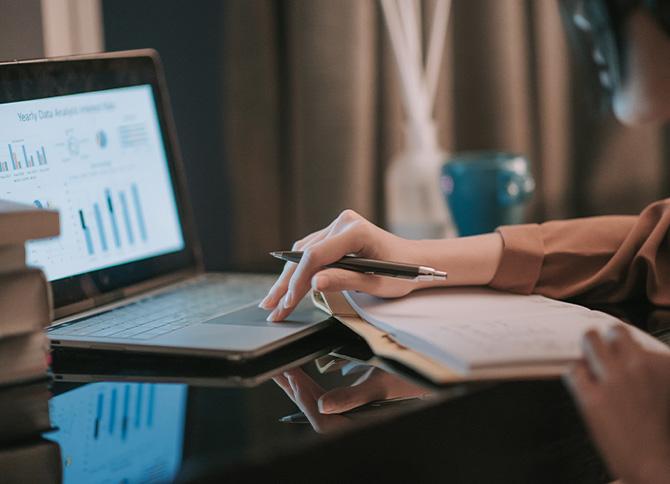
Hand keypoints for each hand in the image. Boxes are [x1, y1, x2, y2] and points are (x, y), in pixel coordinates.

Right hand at [260, 209, 421, 320]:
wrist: (415, 260)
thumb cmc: (402, 272)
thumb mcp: (375, 283)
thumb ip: (343, 281)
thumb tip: (313, 283)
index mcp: (355, 231)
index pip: (316, 256)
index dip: (298, 281)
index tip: (288, 303)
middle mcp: (343, 222)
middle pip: (305, 254)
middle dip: (286, 283)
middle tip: (271, 306)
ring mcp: (338, 225)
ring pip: (303, 253)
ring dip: (288, 277)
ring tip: (273, 301)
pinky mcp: (336, 233)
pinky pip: (311, 250)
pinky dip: (299, 270)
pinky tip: (287, 286)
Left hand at [273, 366, 429, 433]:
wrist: (433, 384)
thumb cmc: (410, 382)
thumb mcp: (380, 385)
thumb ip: (350, 398)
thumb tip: (322, 407)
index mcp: (356, 423)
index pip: (319, 416)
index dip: (302, 395)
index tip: (289, 374)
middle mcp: (352, 424)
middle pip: (317, 411)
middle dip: (297, 390)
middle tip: (280, 370)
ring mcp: (354, 419)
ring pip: (322, 407)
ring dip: (305, 390)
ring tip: (289, 372)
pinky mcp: (358, 412)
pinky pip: (332, 404)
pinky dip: (319, 392)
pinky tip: (312, 380)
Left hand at [564, 327, 669, 483]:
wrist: (654, 463)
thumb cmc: (660, 428)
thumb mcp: (662, 387)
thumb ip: (648, 366)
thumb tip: (630, 350)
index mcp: (662, 364)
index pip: (634, 334)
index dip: (623, 340)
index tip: (618, 344)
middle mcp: (639, 366)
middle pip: (613, 330)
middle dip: (605, 339)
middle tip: (600, 348)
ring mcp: (614, 380)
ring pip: (590, 341)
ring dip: (588, 352)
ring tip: (590, 362)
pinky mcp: (592, 398)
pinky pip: (574, 370)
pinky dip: (576, 375)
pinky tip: (583, 383)